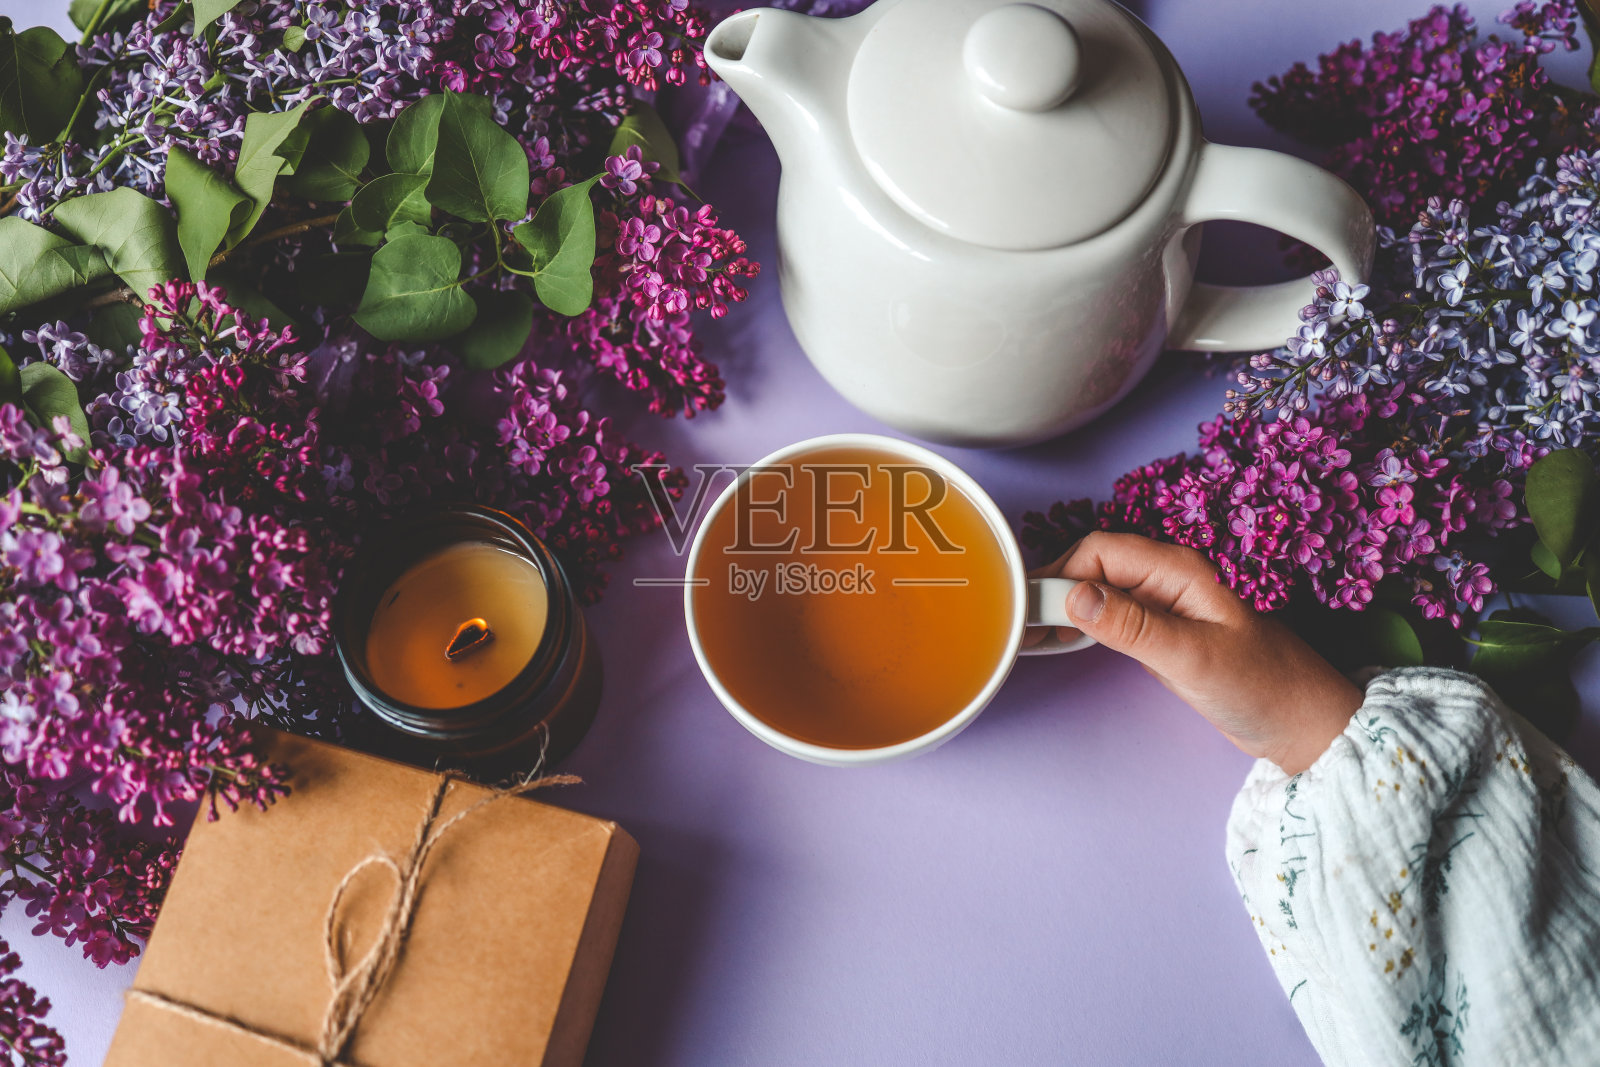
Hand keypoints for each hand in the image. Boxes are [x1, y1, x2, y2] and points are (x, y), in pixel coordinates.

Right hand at [1024, 532, 1361, 774]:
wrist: (1303, 725)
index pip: (1100, 550)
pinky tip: (1062, 643)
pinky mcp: (1163, 632)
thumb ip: (1132, 626)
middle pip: (1093, 564)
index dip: (1060, 573)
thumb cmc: (1264, 688)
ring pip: (1098, 589)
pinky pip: (1111, 615)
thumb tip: (1074, 595)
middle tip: (1022, 628)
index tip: (1030, 609)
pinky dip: (1081, 625)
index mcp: (1180, 569)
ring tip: (1033, 637)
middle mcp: (1170, 578)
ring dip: (1064, 607)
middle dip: (1054, 589)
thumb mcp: (1192, 659)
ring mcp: (1166, 605)